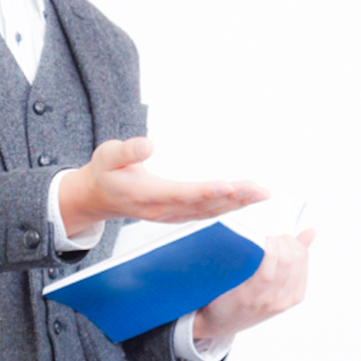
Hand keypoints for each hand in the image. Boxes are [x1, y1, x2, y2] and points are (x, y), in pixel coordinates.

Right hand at [59, 137, 268, 234]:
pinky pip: (208, 213)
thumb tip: (147, 145)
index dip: (205, 191)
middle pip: (203, 205)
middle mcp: (163, 209)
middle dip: (233, 198)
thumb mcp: (106, 156)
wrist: (101, 197)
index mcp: (146, 195)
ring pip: (209, 212)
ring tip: (260, 194)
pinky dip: (229, 207)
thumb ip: (126, 151)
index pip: (181, 193)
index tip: (228, 185)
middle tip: (258, 189)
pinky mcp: (179, 214)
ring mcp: (172, 215)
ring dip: (237, 204)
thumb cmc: (106, 173)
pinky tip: (245, 199)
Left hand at [193, 229, 315, 339]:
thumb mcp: (273, 284)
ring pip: (285, 262)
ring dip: (276, 243)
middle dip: (284, 240)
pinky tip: (262, 246)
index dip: (291, 240)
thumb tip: (311, 232)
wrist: (218, 322)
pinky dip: (267, 254)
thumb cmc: (246, 300)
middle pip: (296, 257)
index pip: (303, 257)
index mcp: (294, 294)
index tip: (277, 238)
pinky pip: (265, 273)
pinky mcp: (249, 298)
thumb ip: (291, 260)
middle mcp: (284, 299)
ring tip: (264, 240)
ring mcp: (268, 300)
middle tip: (269, 238)